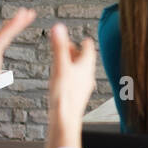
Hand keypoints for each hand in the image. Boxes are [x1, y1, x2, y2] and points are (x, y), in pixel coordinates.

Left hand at [0, 8, 34, 142]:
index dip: (10, 29)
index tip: (21, 18)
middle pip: (0, 35)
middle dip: (14, 23)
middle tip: (29, 12)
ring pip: (2, 37)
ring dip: (14, 26)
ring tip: (27, 16)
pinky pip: (2, 44)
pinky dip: (11, 35)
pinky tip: (17, 30)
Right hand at [46, 23, 96, 147]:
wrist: (65, 120)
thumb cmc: (65, 95)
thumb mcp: (60, 66)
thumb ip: (59, 47)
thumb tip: (58, 27)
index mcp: (86, 67)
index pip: (89, 50)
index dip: (85, 42)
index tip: (84, 38)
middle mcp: (87, 77)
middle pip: (83, 60)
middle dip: (75, 52)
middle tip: (67, 46)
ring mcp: (82, 87)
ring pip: (78, 71)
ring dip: (71, 64)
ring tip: (62, 60)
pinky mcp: (76, 97)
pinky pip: (74, 81)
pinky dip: (69, 75)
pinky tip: (62, 79)